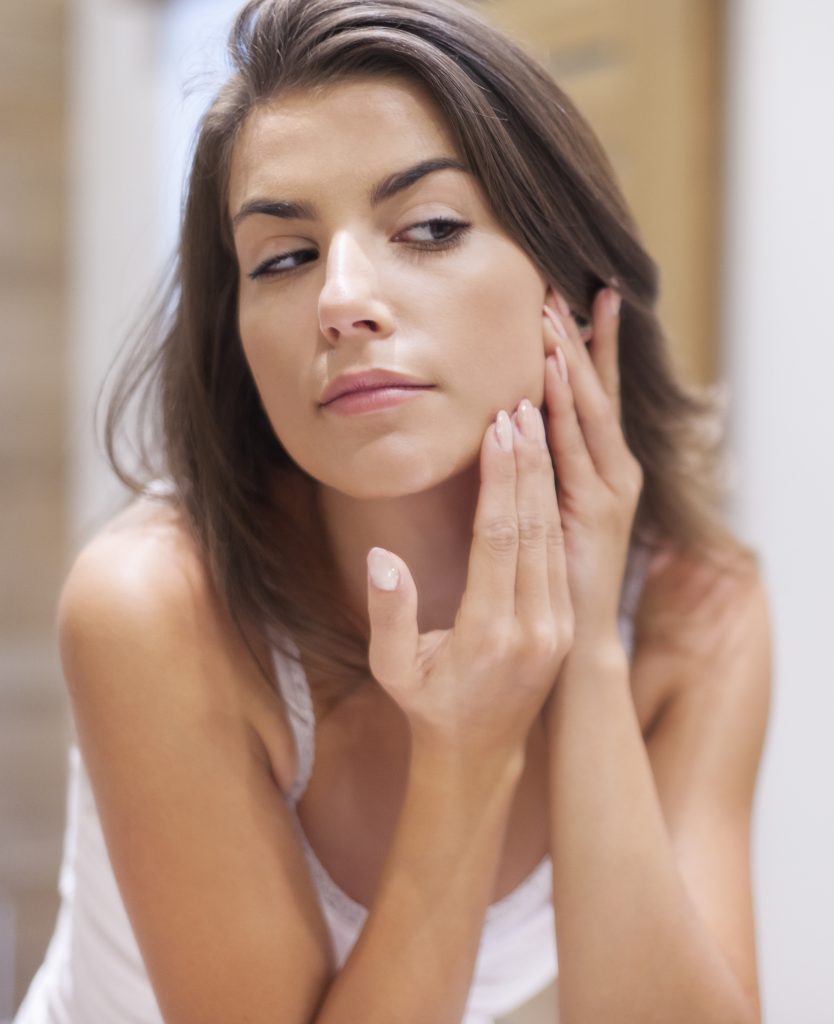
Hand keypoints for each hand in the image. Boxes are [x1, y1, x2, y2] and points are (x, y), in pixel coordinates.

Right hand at [364, 404, 573, 758]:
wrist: (479, 755)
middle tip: (522, 404)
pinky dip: (553, 507)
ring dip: (545, 478)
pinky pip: (560, 554)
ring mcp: (557, 625)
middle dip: (528, 462)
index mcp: (489, 633)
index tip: (499, 429)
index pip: (500, 538)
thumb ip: (389, 615)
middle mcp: (534, 626)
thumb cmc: (427, 706)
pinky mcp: (565, 623)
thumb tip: (382, 558)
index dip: (501, 479)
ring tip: (535, 424)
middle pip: (534, 526)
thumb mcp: (393, 670)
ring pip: (554, 535)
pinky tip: (544, 472)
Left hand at [540, 285, 642, 650]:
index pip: (590, 401)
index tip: (570, 303)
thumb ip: (531, 484)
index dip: (583, 352)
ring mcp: (611, 492)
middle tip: (560, 287)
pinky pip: (575, 451)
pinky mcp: (597, 513)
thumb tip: (504, 437)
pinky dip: (563, 410)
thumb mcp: (538, 529)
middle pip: (594, 395)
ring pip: (589, 414)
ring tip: (553, 315)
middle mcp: (614, 475)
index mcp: (601, 475)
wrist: (559, 656)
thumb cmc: (543, 591)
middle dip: (579, 341)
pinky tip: (547, 374)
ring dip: (570, 363)